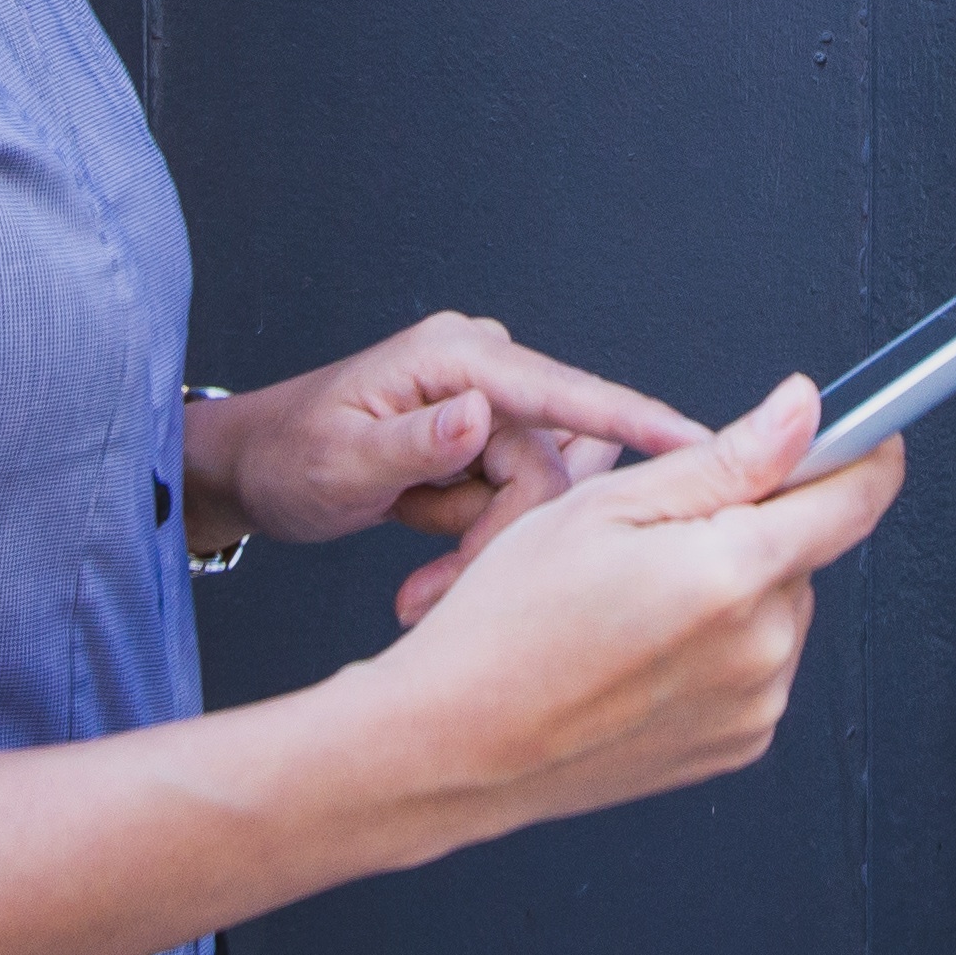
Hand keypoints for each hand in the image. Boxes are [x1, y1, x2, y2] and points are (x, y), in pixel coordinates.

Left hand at [183, 309, 698, 566]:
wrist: (253, 473)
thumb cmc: (286, 457)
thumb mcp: (338, 459)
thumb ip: (412, 442)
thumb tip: (476, 417)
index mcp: (458, 358)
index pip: (565, 391)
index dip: (636, 419)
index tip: (702, 443)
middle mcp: (485, 375)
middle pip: (550, 471)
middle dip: (500, 543)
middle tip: (430, 596)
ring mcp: (489, 411)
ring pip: (539, 500)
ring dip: (487, 555)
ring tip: (420, 593)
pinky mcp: (487, 449)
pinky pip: (516, 509)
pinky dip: (478, 552)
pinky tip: (429, 578)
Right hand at [352, 376, 906, 839]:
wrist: (457, 742)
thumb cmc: (508, 622)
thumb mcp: (606, 505)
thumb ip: (727, 458)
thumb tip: (805, 411)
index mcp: (735, 574)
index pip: (855, 498)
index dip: (864, 452)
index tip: (865, 434)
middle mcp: (762, 648)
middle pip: (803, 552)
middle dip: (752, 528)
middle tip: (656, 537)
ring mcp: (755, 706)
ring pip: (778, 609)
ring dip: (734, 590)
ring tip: (635, 603)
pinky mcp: (739, 743)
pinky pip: (756, 667)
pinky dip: (719, 646)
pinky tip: (644, 648)